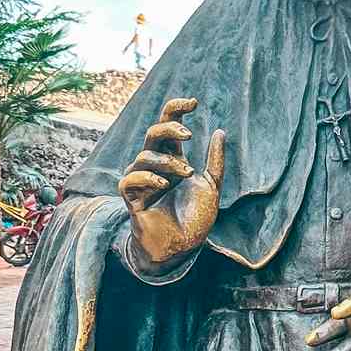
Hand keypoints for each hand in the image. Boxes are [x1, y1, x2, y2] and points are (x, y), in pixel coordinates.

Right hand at [118, 96, 225, 266]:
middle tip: (189, 135)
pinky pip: (130, 180)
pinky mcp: (132, 200)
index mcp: (172, 160)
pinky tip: (164, 185)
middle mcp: (155, 168)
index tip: (194, 102)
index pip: (167, 126)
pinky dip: (146, 178)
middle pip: (153, 134)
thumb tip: (220, 132)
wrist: (184, 247)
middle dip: (170, 128)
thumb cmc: (195, 219)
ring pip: (144, 157)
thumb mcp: (212, 186)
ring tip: (186, 174)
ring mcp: (142, 183)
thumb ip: (216, 162)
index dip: (176, 109)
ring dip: (167, 162)